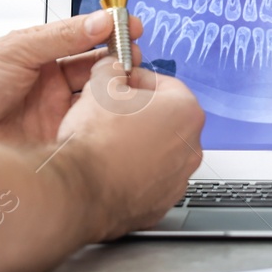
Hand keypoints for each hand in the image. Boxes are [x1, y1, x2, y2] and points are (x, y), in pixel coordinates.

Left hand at [0, 12, 143, 145]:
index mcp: (41, 61)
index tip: (132, 28)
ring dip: (117, 96)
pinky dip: (105, 127)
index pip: (86, 43)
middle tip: (136, 61)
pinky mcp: (57, 148)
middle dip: (120, 65)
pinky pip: (89, 135)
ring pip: (99, 105)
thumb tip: (98, 21)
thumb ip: (60, 37)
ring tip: (132, 89)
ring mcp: (56, 119)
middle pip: (99, 74)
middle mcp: (52, 90)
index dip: (110, 35)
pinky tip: (115, 122)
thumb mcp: (15, 51)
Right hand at [57, 58, 205, 240]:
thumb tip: (110, 67)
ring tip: (109, 141)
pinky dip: (135, 172)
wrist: (81, 190)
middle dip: (140, 113)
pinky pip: (150, 180)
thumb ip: (111, 69)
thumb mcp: (100, 86)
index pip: (166, 84)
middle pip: (166, 119)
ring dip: (139, 143)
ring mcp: (178, 179)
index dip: (138, 80)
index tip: (122, 83)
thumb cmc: (97, 139)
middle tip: (113, 111)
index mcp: (185, 112)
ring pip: (159, 151)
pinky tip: (111, 167)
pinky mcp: (161, 203)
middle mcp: (190, 148)